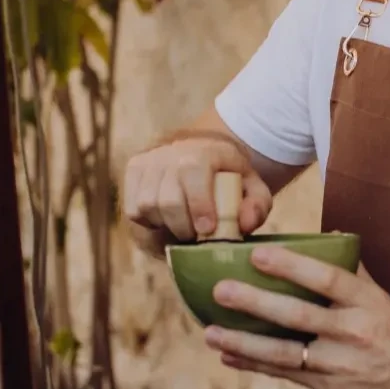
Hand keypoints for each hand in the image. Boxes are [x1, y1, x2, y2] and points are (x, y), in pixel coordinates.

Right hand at [123, 131, 271, 252]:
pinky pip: (133, 209)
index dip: (199, 204)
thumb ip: (256, 205)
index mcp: (204, 150)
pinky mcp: (133, 171)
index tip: (208, 229)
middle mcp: (170, 151)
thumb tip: (243, 224)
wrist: (204, 153)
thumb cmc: (230, 178)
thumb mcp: (253, 188)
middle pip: (166, 198)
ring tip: (183, 230)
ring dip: (165, 226)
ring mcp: (148, 160)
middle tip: (196, 238)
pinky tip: (166, 224)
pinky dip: (149, 223)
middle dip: (182, 226)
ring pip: (146, 205)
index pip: (192, 172)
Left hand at [205, 246, 389, 388]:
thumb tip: (335, 236)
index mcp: (368, 303)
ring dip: (244, 342)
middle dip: (256, 303)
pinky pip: (286, 374)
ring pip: (285, 352)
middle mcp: (355, 332)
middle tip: (221, 290)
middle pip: (299, 315)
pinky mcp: (331, 388)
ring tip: (211, 332)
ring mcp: (341, 363)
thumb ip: (356, 272)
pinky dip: (255, 364)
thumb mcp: (385, 302)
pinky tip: (229, 356)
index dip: (292, 266)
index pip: (328, 279)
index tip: (257, 254)